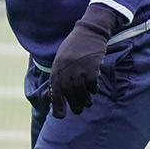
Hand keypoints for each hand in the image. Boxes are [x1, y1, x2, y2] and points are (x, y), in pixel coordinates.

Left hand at [49, 3, 123, 118]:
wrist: (90, 32)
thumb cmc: (75, 46)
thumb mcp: (62, 58)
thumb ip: (59, 74)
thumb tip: (55, 94)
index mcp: (57, 66)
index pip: (55, 89)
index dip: (57, 104)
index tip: (60, 116)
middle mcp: (67, 68)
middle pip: (69, 92)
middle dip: (73, 104)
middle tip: (78, 111)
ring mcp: (79, 68)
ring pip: (81, 90)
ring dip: (84, 99)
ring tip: (87, 103)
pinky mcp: (92, 67)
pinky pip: (92, 84)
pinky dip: (93, 89)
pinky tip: (94, 90)